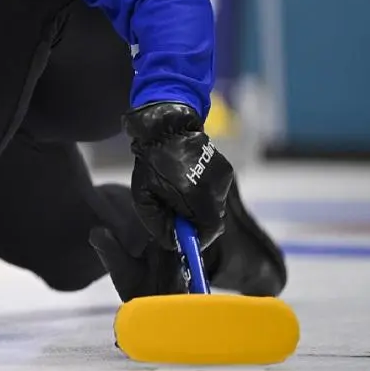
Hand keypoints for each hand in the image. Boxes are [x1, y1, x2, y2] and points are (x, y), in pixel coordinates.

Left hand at [124, 102, 232, 249]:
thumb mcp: (143, 197)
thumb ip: (157, 224)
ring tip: (180, 195)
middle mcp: (215, 189)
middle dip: (197, 224)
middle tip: (178, 218)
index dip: (198, 240)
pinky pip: (217, 192)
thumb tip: (172, 242)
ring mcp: (223, 178)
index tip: (186, 242)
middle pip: (214, 220)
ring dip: (200, 208)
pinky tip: (188, 182)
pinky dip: (204, 195)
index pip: (210, 231)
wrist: (166, 127)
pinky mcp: (226, 170)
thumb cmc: (150, 162)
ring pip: (216, 206)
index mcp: (196, 197)